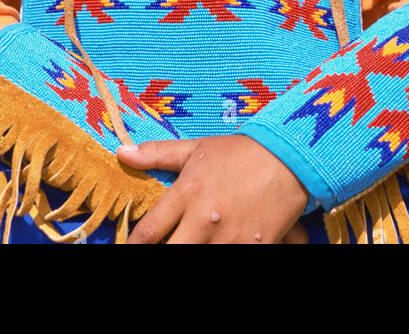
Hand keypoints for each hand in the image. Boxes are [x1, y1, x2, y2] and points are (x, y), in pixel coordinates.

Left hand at [118, 134, 309, 243]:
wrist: (288, 158)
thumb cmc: (238, 152)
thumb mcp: (196, 148)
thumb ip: (157, 153)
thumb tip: (121, 151)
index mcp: (186, 193)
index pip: (148, 232)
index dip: (133, 245)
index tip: (128, 248)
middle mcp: (202, 219)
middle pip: (170, 253)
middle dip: (163, 252)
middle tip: (166, 245)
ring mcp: (228, 238)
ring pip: (197, 259)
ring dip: (192, 251)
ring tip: (195, 243)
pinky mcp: (252, 247)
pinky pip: (229, 259)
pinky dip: (221, 254)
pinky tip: (219, 246)